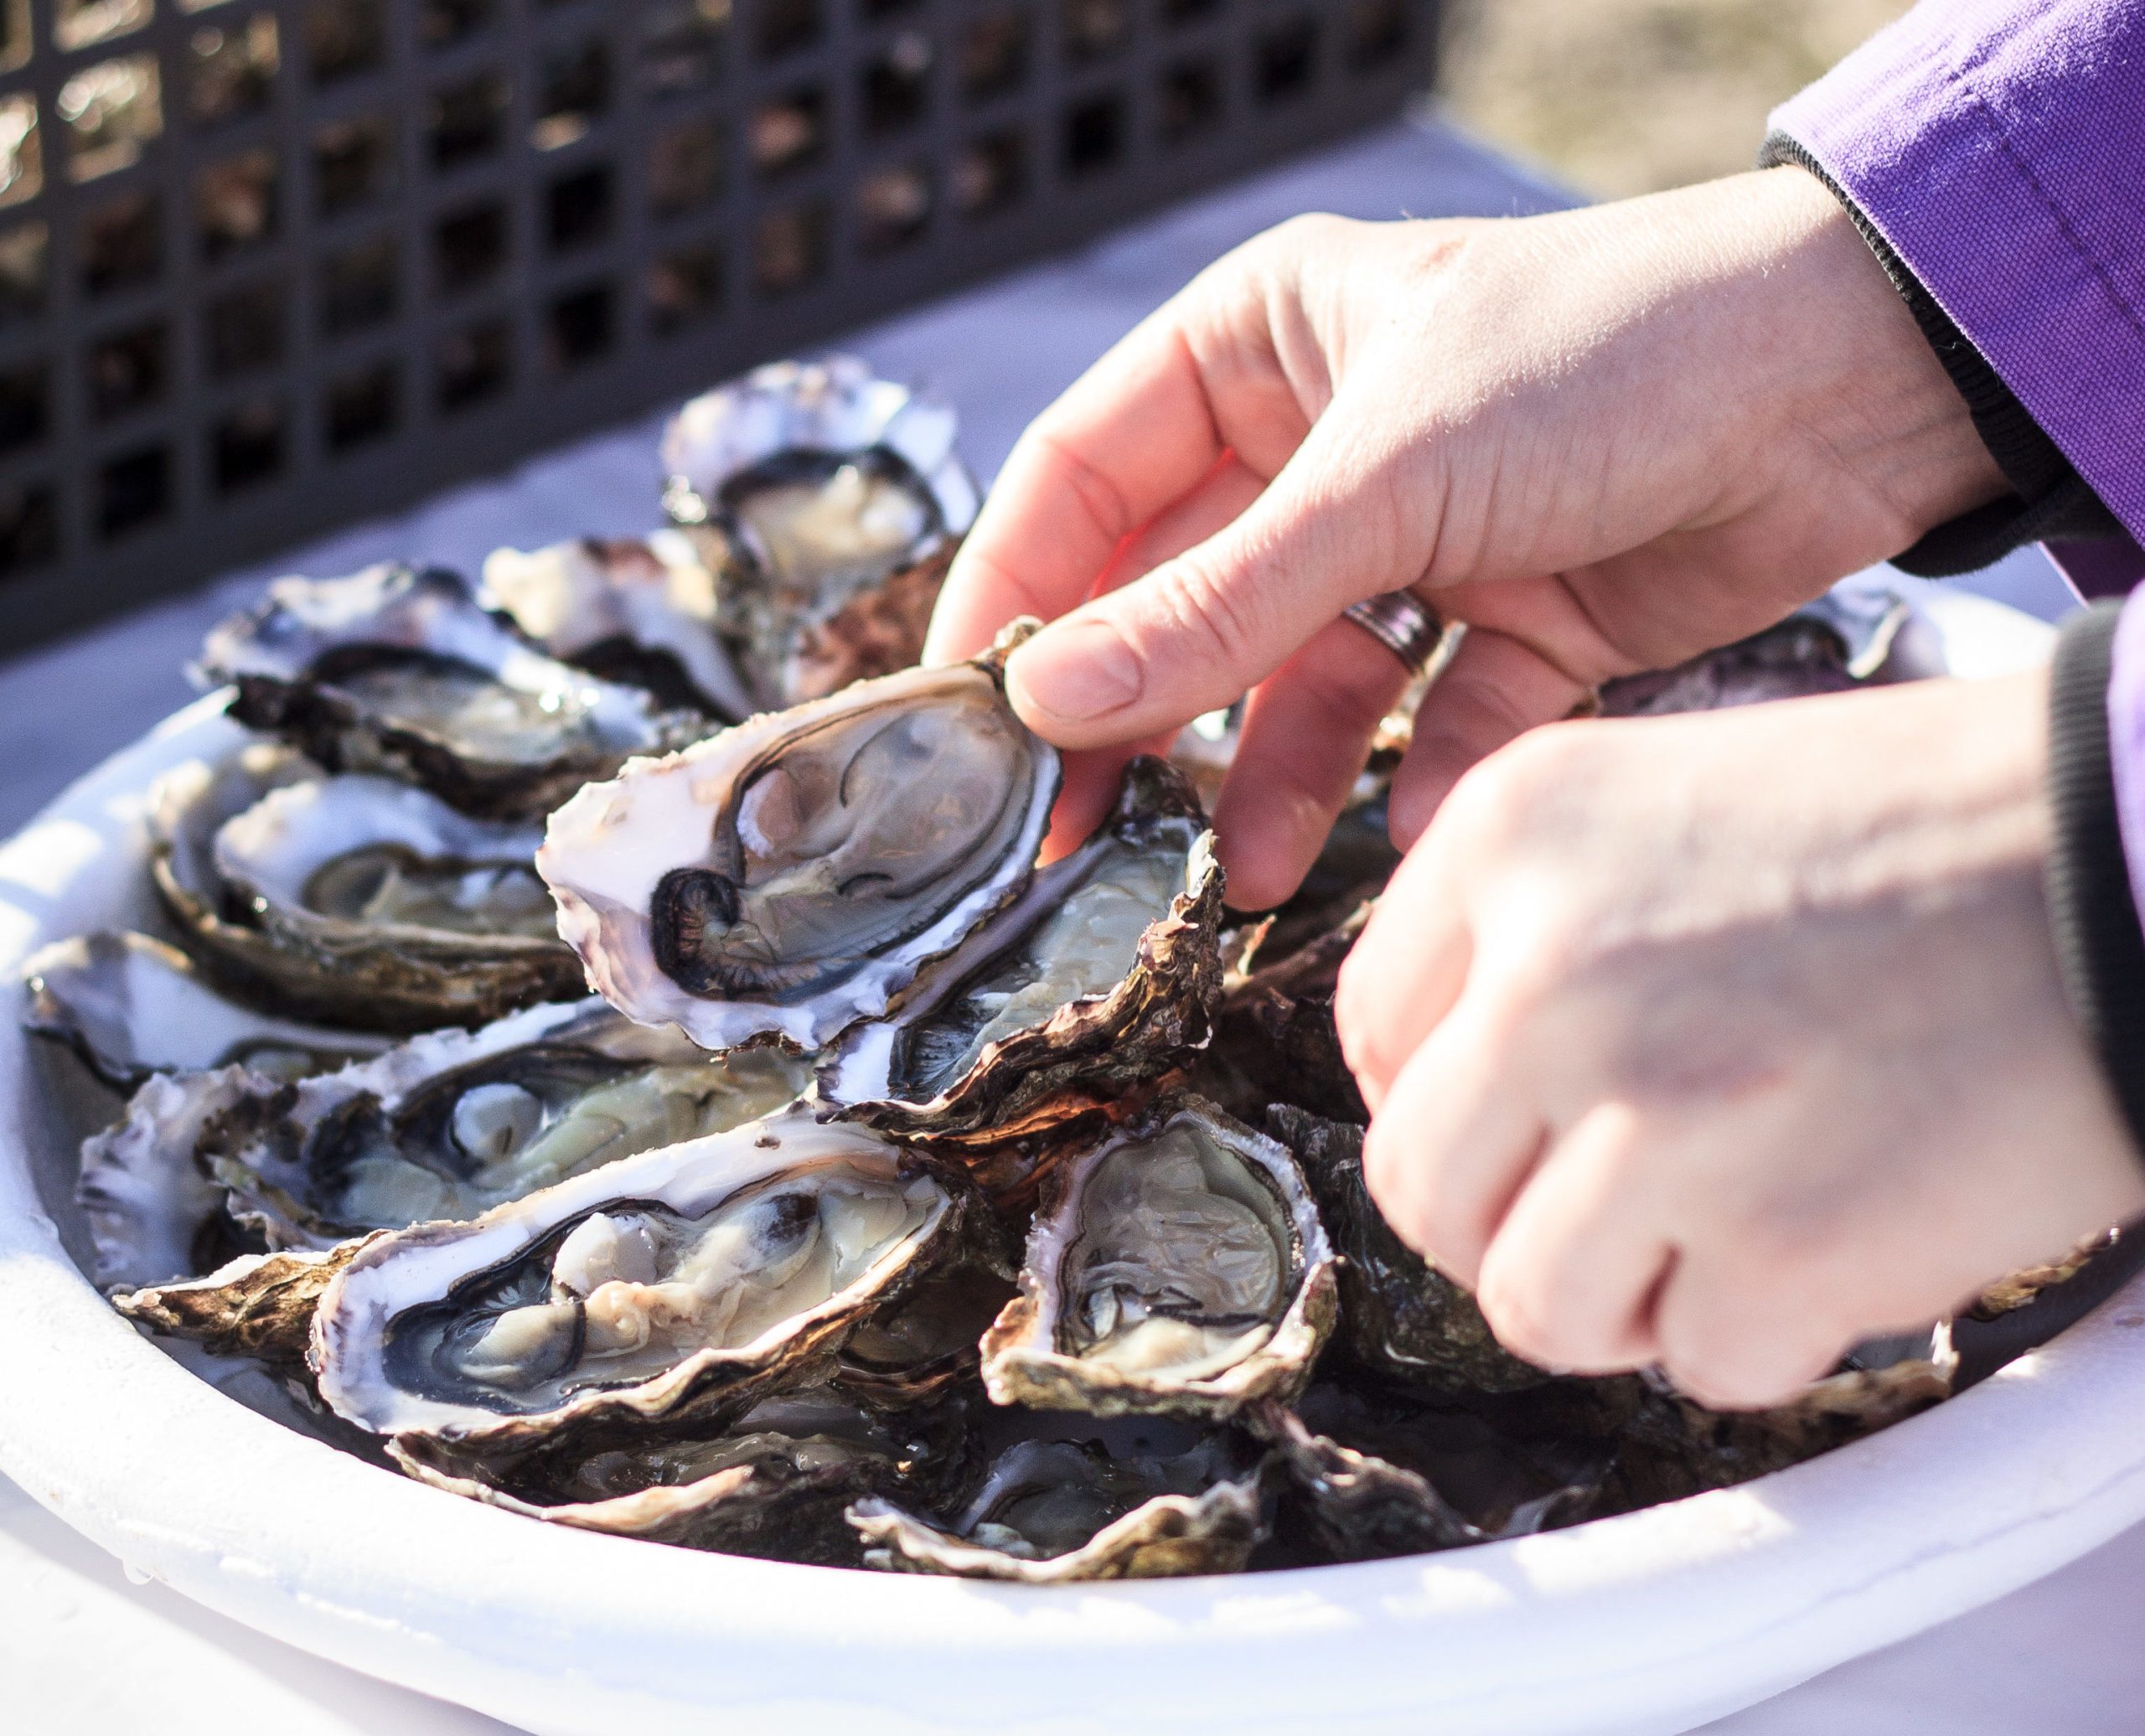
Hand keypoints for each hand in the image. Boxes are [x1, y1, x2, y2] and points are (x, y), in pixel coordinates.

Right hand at [925, 167, 2003, 907]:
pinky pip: (1426, 727)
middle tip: (1074, 832)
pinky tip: (1416, 833)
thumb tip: (1054, 699)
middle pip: (1180, 599)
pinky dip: (1416, 786)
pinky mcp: (1510, 628)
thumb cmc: (1612, 349)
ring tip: (1242, 876)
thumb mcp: (1388, 472)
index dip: (1018, 592)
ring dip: (1270, 780)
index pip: (1086, 477)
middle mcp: (1324, 448)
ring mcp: (1417, 545)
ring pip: (1298, 686)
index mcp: (1262, 347)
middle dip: (1136, 716)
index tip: (967, 714)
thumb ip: (1219, 602)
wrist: (1853, 384)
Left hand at [1335, 670, 2144, 1407]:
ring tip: (1721, 1223)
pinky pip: (1693, 1361)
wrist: (2133, 857)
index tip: (1508, 1124)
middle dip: (1507, 1219)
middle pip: (1421, 1187)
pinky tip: (1824, 1237)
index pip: (1368, 1034)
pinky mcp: (1778, 1244)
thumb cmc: (1926, 827)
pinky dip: (1756, 1331)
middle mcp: (1553, 974)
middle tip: (1607, 1203)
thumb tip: (1455, 1067)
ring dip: (1620, 1294)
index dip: (1440, 1100)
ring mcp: (1659, 1115)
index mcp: (1514, 834)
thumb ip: (1533, 922)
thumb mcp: (1671, 795)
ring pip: (1528, 1302)